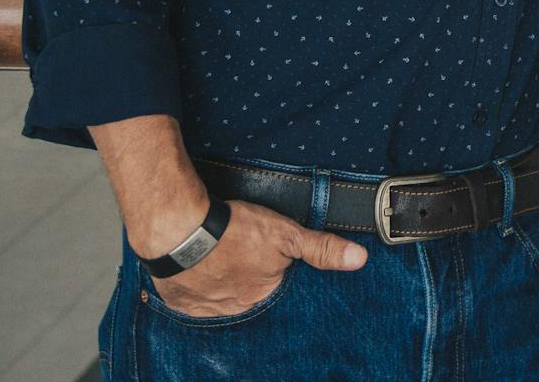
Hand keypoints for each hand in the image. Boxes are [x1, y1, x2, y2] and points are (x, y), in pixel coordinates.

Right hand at [142, 199, 365, 317]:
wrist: (179, 231)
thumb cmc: (233, 230)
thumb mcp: (286, 234)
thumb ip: (321, 249)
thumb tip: (359, 259)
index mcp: (263, 296)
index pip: (275, 286)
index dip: (272, 268)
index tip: (265, 256)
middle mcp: (236, 308)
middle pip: (249, 291)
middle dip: (248, 275)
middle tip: (240, 252)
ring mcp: (207, 307)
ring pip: (221, 295)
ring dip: (222, 279)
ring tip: (221, 256)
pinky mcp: (181, 301)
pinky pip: (193, 298)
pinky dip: (197, 284)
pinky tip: (201, 267)